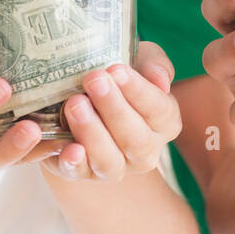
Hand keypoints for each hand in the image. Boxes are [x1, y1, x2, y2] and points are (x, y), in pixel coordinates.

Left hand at [42, 41, 180, 182]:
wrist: (84, 92)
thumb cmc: (118, 75)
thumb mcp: (140, 60)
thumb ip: (155, 65)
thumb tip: (160, 81)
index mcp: (165, 122)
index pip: (159, 110)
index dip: (139, 91)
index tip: (117, 69)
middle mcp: (146, 151)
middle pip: (136, 138)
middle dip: (113, 108)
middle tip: (93, 80)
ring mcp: (116, 166)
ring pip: (110, 161)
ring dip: (92, 132)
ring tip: (75, 104)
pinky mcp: (84, 173)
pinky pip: (80, 173)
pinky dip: (74, 163)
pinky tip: (69, 148)